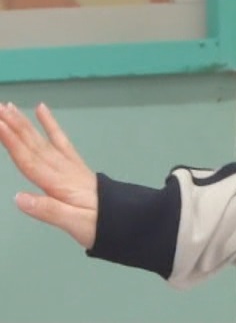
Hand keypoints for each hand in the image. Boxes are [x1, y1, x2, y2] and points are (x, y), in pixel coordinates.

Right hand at [0, 102, 97, 248]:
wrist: (126, 218)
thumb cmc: (98, 224)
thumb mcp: (74, 223)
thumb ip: (47, 210)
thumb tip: (18, 198)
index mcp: (58, 183)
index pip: (30, 160)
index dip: (12, 142)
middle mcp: (62, 169)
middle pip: (33, 145)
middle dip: (13, 126)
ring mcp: (69, 164)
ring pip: (42, 140)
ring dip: (24, 123)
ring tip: (9, 107)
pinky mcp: (74, 164)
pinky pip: (61, 140)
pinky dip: (50, 124)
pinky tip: (41, 109)